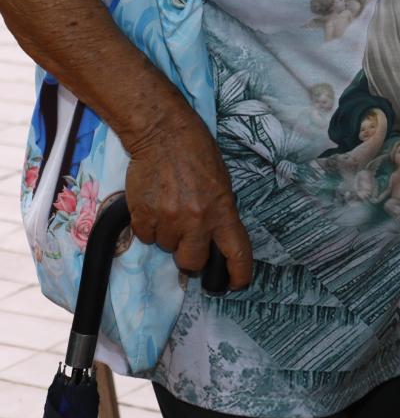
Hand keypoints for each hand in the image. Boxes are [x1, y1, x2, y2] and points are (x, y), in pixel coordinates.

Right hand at [122, 108, 253, 288]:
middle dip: (191, 256)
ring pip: (167, 247)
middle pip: (192, 262)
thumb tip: (214, 238)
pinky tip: (155, 204)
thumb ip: (219, 212)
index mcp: (222, 210)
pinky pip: (146, 236)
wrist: (163, 134)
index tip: (235, 283)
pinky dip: (150, 227)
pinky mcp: (142, 215)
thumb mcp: (221, 183)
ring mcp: (168, 219)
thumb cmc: (197, 154)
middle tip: (189, 238)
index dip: (237, 272)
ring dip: (169, 235)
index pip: (236, 251)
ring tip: (171, 207)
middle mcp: (197, 220)